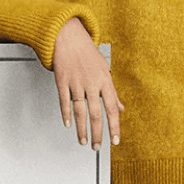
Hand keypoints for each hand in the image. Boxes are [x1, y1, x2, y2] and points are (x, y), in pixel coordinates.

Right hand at [52, 17, 120, 147]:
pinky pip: (65, 101)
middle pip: (96, 114)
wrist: (68, 37)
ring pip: (80, 111)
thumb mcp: (104, 71)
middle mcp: (92, 84)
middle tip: (97, 147)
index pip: (112, 108)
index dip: (114, 126)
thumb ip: (112, 92)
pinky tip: (68, 124)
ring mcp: (76, 83)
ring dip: (82, 129)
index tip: (115, 141)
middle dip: (98, 133)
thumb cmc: (87, 53)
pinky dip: (66, 114)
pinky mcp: (62, 81)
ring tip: (83, 141)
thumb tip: (121, 108)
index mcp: (105, 81)